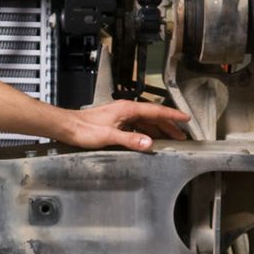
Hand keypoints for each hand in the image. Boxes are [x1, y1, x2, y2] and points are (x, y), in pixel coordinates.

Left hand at [56, 99, 191, 150]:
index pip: (156, 111)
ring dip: (158, 130)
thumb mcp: (108, 136)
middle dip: (169, 126)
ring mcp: (121, 116)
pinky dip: (146, 133)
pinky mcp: (115, 123)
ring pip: (145, 122)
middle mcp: (126, 110)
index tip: (186, 118)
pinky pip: (137, 127)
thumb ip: (130, 140)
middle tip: (182, 136)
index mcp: (127, 109)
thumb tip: (149, 144)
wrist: (67, 127)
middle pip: (153, 117)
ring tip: (170, 140)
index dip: (172, 115)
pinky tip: (149, 141)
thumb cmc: (84, 129)